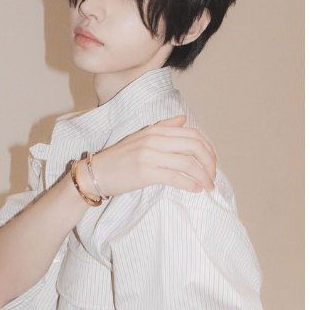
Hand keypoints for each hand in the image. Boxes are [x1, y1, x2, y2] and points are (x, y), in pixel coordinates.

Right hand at [89, 115, 217, 195]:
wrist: (95, 173)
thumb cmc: (120, 158)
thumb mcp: (141, 137)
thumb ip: (164, 127)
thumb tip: (183, 119)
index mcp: (156, 130)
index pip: (192, 134)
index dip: (208, 149)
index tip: (212, 163)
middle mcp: (154, 139)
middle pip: (194, 146)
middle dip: (209, 162)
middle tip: (213, 176)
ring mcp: (150, 155)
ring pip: (188, 163)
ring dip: (203, 176)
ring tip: (208, 186)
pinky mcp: (145, 172)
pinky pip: (175, 177)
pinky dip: (190, 184)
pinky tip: (196, 190)